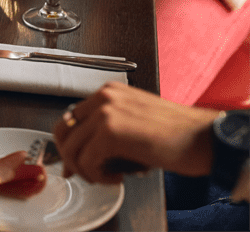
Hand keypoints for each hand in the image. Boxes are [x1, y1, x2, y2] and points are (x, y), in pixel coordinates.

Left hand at [53, 82, 216, 184]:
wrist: (206, 137)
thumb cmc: (178, 134)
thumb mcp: (135, 123)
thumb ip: (107, 131)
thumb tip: (82, 154)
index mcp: (108, 92)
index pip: (72, 117)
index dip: (70, 143)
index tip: (76, 162)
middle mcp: (103, 97)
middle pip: (63, 129)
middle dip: (69, 156)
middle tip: (85, 173)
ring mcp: (105, 112)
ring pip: (70, 147)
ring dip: (85, 169)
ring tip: (108, 176)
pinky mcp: (110, 132)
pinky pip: (86, 160)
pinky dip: (97, 175)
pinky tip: (118, 177)